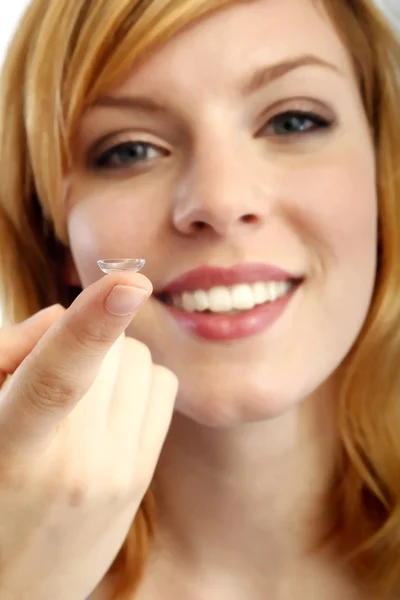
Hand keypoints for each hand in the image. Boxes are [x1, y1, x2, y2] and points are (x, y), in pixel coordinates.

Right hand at [0, 272, 177, 599]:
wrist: (13, 586)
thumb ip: (8, 354)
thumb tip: (63, 312)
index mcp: (10, 447)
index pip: (58, 380)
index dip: (91, 325)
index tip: (130, 281)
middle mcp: (73, 466)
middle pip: (112, 352)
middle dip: (87, 338)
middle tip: (53, 371)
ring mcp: (117, 476)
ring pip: (141, 362)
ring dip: (114, 358)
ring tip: (79, 397)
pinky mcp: (141, 477)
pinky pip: (161, 387)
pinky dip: (138, 380)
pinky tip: (109, 407)